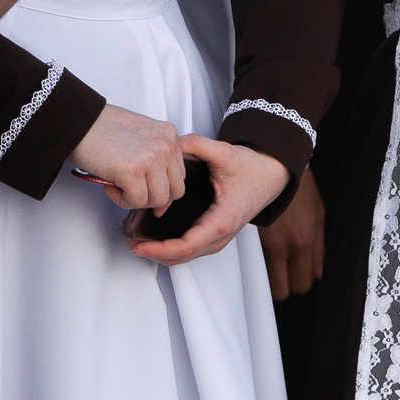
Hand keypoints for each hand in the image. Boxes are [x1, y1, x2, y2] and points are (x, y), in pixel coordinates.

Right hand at [69, 105, 185, 212]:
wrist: (78, 121)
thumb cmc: (102, 127)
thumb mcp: (141, 134)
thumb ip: (155, 155)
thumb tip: (160, 186)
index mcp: (168, 135)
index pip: (180, 174)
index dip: (164, 189)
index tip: (151, 193)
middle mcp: (164, 145)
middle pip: (175, 190)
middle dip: (153, 197)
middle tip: (133, 193)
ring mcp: (151, 157)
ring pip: (158, 199)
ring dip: (136, 199)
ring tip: (119, 187)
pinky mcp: (132, 170)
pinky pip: (136, 201)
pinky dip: (121, 199)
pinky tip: (110, 185)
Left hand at [125, 135, 290, 265]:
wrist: (270, 175)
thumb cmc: (251, 168)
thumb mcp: (225, 152)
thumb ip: (198, 144)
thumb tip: (173, 143)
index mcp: (221, 221)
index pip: (186, 246)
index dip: (159, 249)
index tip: (138, 244)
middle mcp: (220, 236)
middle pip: (182, 257)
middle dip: (153, 252)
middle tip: (128, 240)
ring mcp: (218, 239)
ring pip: (185, 256)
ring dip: (160, 252)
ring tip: (135, 239)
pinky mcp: (214, 235)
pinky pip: (190, 249)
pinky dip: (170, 248)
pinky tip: (153, 237)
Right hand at [261, 170, 323, 299]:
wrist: (276, 164)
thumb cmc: (299, 188)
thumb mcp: (318, 215)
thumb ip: (319, 249)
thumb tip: (319, 274)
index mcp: (303, 241)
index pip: (301, 284)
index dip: (301, 283)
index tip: (300, 276)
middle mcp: (283, 245)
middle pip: (281, 290)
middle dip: (285, 286)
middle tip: (288, 273)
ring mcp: (264, 241)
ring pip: (266, 280)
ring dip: (272, 277)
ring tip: (277, 262)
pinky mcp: (250, 235)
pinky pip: (256, 263)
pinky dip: (261, 262)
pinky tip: (266, 250)